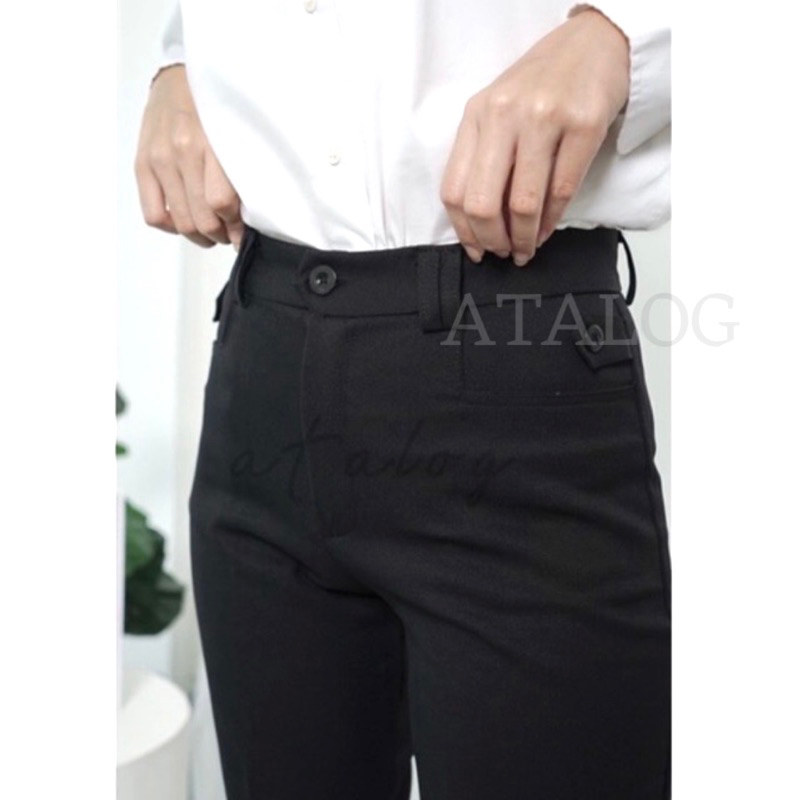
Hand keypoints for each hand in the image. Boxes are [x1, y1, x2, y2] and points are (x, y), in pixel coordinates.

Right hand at [134, 64, 244, 249]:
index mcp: (210, 143)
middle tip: (229, 233)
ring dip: (200, 236)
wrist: (180, 77)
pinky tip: (183, 220)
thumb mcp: (235, 134)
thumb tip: (243, 221)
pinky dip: (171, 227)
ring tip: (211, 231)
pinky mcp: (142, 164)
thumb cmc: (215, 108)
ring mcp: (158, 159)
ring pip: (181, 222)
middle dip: (220, 235)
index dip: (235, 226)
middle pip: (202, 218)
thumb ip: (239, 174)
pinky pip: (153, 215)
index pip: (221, 203)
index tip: (242, 231)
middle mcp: (182, 151)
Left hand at [440, 8, 629, 266]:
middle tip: (503, 253)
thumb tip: (479, 223)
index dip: (464, 231)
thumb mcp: (497, 110)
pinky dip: (552, 221)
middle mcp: (504, 115)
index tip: (477, 249)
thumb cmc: (541, 85)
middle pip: (483, 203)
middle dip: (493, 240)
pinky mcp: (583, 125)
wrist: (593, 43)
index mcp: (476, 115)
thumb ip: (482, 156)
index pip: (454, 189)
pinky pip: (561, 191)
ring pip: (523, 204)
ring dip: (525, 237)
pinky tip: (547, 230)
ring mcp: (544, 119)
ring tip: (527, 248)